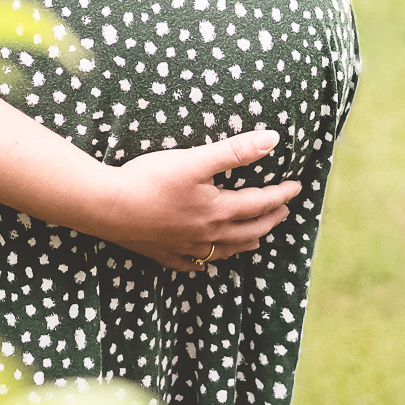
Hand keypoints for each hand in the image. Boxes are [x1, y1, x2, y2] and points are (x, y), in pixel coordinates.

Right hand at [83, 130, 301, 272]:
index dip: (280, 195)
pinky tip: (206, 260)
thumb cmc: (151, 180)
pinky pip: (193, 263)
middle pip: (248, 230)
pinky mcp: (164, 254)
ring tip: (256, 238)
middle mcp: (207, 234)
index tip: (297, 188)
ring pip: (225, 250)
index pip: (259, 203)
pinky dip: (206, 261)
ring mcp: (185, 248)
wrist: (107, 207)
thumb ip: (235, 151)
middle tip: (283, 212)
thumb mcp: (196, 160)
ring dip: (246, 242)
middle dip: (269, 220)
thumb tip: (274, 140)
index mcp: (218, 211)